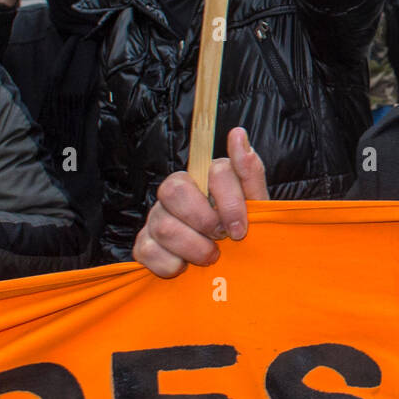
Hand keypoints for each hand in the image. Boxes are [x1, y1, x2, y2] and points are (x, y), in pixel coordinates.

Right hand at [133, 128, 267, 277]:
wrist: (227, 266)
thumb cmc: (239, 230)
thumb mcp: (255, 205)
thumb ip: (249, 172)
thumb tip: (238, 132)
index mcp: (205, 174)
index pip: (216, 171)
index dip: (230, 202)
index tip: (240, 229)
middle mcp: (176, 190)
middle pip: (174, 190)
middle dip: (203, 221)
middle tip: (220, 237)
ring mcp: (156, 215)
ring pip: (164, 226)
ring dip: (194, 249)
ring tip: (209, 256)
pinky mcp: (143, 243)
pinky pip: (148, 251)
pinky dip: (172, 265)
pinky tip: (185, 266)